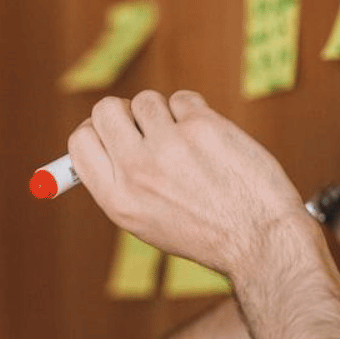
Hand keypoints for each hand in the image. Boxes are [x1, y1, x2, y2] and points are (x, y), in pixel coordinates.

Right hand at [68, 89, 309, 277]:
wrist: (260, 239)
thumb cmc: (205, 232)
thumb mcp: (146, 222)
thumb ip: (119, 182)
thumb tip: (97, 139)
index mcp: (117, 199)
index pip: (80, 141)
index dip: (95, 130)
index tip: (111, 131)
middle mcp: (136, 171)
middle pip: (106, 110)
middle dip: (125, 112)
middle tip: (148, 128)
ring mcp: (168, 145)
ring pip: (147, 100)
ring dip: (165, 114)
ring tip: (188, 144)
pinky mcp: (201, 126)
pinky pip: (183, 99)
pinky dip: (194, 112)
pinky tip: (210, 140)